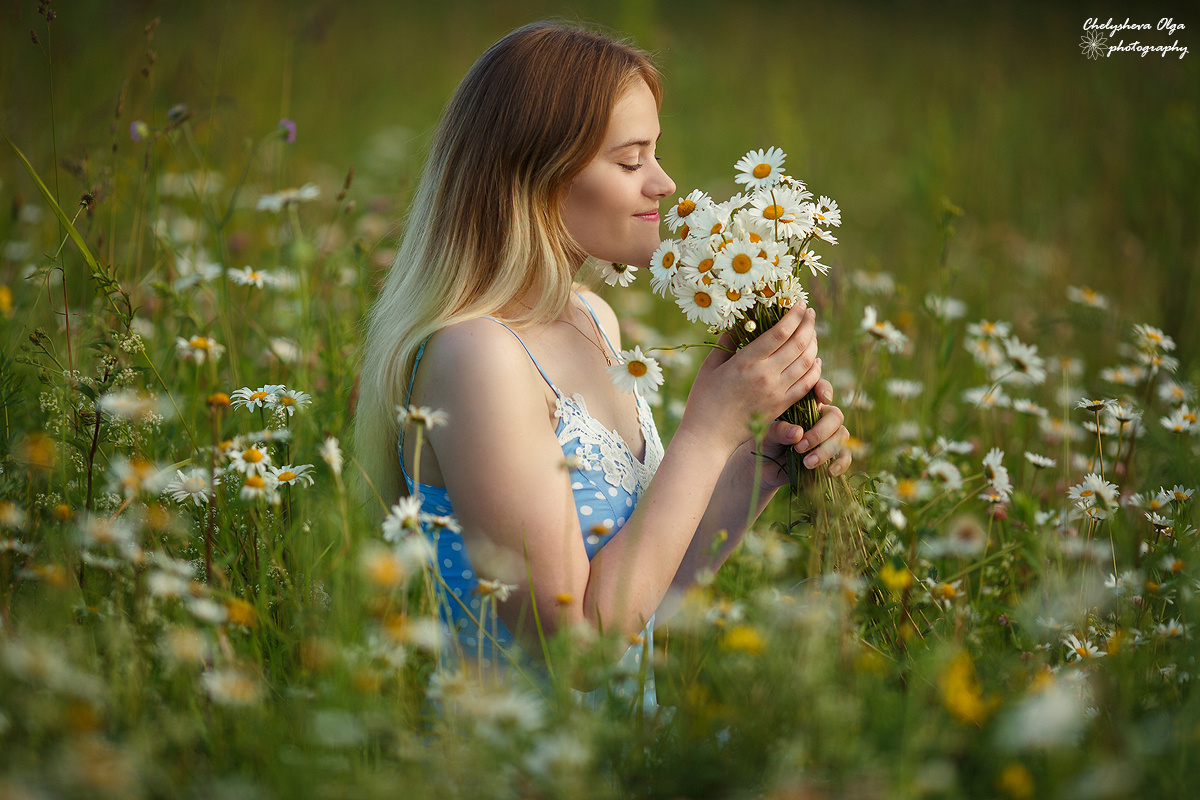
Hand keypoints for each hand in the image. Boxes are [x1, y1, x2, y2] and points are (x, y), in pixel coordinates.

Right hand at [682, 302, 822, 456]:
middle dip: (808, 324)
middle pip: (798, 344)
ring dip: (814, 344)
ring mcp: (776, 392)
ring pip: (807, 362)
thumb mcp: (711, 366)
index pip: (780, 332)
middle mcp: (766, 375)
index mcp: (746, 361)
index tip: (800, 304)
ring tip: (812, 332)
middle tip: (810, 313)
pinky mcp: (781, 406)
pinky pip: (807, 384)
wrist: (709, 435)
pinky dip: (815, 369)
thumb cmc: (704, 399)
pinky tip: (814, 359)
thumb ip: (727, 342)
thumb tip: (740, 321)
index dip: (795, 315)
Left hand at [751, 382, 851, 486]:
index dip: (825, 390)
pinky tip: (829, 471)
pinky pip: (845, 455)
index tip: (824, 399)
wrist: (765, 467)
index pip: (820, 389)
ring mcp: (829, 436)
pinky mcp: (832, 454)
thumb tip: (797, 433)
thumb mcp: (767, 435)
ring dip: (826, 450)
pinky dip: (841, 463)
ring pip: (841, 435)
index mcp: (805, 405)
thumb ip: (778, 430)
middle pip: (835, 416)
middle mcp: (820, 418)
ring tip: (807, 462)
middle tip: (800, 447)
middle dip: (820, 432)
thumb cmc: (766, 442)